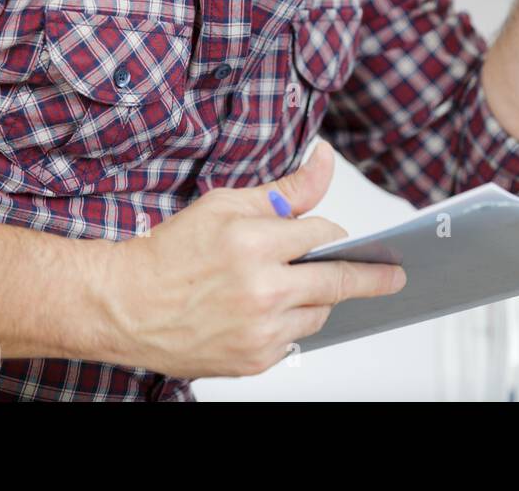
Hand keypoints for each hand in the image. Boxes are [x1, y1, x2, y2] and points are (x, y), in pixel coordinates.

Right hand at [102, 141, 405, 377]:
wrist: (124, 306)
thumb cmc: (171, 252)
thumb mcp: (227, 204)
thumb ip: (287, 189)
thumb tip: (325, 159)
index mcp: (255, 243)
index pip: (325, 234)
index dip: (331, 232)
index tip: (345, 238)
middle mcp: (262, 289)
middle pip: (338, 280)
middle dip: (371, 276)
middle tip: (395, 275)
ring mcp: (259, 329)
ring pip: (321, 313)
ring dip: (318, 298)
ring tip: (288, 286)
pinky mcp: (253, 359)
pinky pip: (296, 340)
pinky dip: (291, 324)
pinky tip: (265, 311)